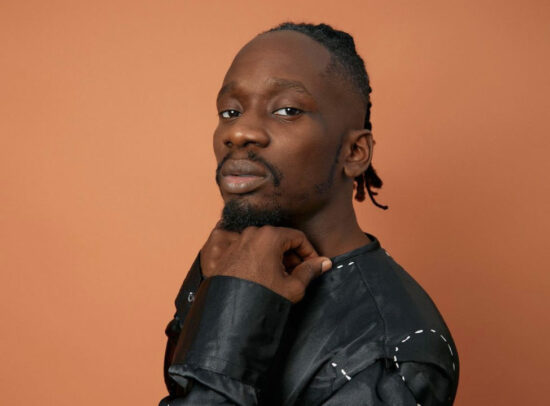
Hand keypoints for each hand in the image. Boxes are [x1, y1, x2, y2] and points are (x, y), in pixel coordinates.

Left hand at [200, 225, 331, 302]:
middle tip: (298, 275)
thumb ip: (310, 271)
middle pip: (281, 239)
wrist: (229, 314)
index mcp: (270, 236)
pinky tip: (264, 277)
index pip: (298, 237)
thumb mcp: (292, 287)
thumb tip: (325, 262)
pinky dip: (260, 259)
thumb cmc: (260, 298)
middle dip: (292, 256)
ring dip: (276, 258)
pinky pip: (249, 249)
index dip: (309, 252)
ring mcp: (237, 240)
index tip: (313, 266)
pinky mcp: (226, 251)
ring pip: (265, 244)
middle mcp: (252, 233)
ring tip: (280, 279)